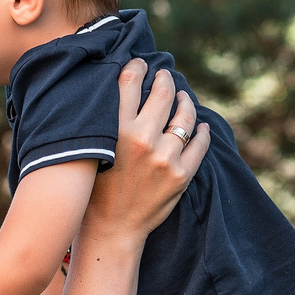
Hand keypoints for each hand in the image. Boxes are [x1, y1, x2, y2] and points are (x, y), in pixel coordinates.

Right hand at [86, 58, 203, 240]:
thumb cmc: (96, 189)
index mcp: (115, 131)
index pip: (130, 82)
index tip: (141, 64)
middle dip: (165, 79)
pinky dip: (202, 130)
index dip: (137, 67)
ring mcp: (165, 158)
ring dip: (185, 101)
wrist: (112, 230)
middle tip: (165, 76)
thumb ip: (106, 122)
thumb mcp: (93, 150)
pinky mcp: (182, 175)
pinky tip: (200, 125)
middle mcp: (142, 141)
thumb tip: (120, 89)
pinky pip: (200, 143)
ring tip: (183, 98)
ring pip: (185, 115)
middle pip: (163, 93)